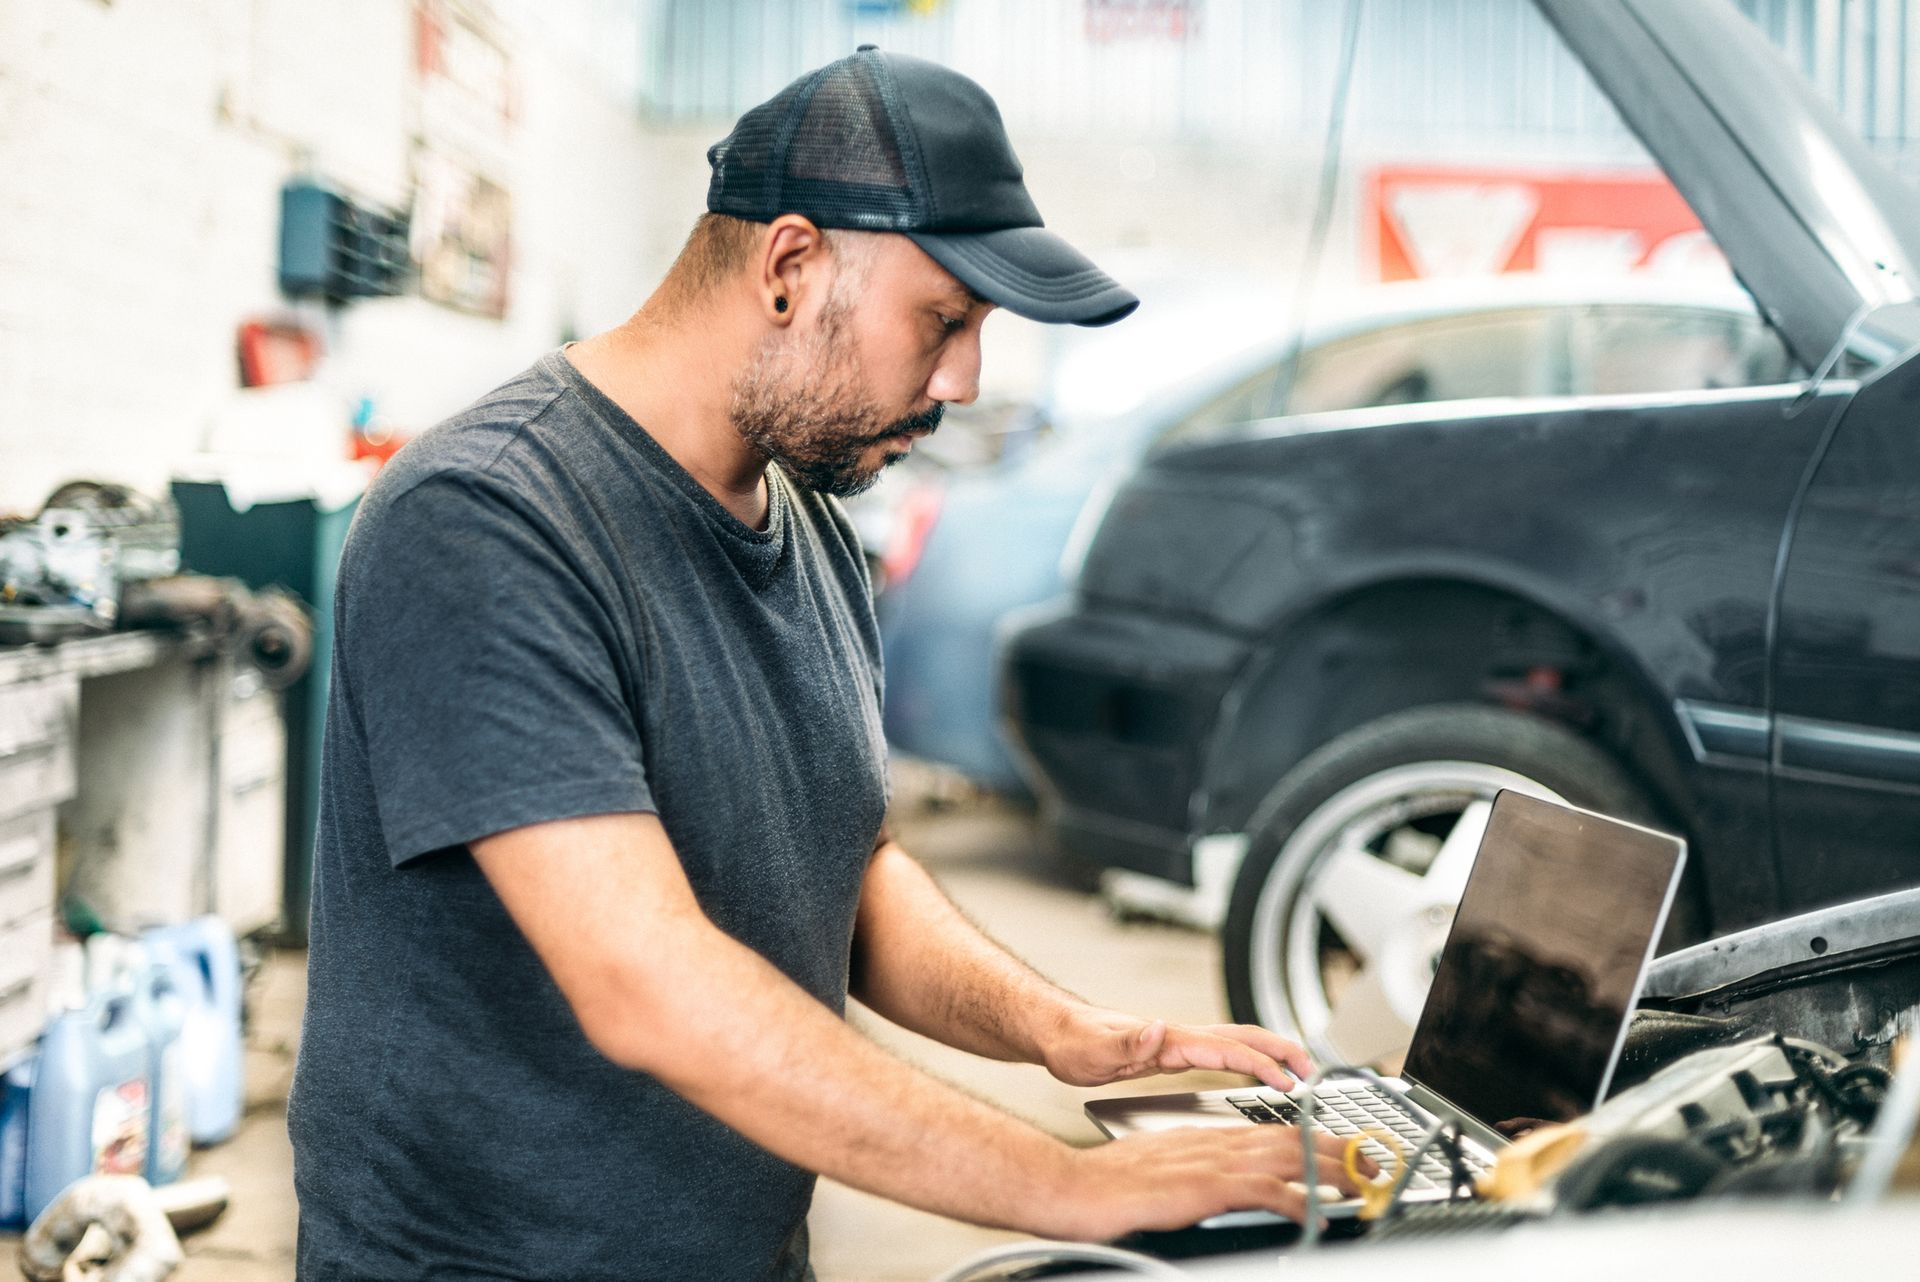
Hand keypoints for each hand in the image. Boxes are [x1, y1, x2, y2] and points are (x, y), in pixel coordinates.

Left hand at [1042, 1007, 1311, 1091]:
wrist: (1054, 1032)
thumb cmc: (1070, 1043)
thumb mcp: (1092, 1050)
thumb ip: (1125, 1042)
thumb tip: (1157, 1030)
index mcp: (1168, 1039)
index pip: (1226, 1050)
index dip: (1260, 1065)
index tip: (1288, 1082)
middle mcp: (1177, 1036)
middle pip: (1242, 1037)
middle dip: (1280, 1050)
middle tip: (1313, 1070)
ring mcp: (1176, 1042)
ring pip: (1234, 1042)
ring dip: (1269, 1051)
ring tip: (1297, 1071)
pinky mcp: (1169, 1051)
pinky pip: (1219, 1053)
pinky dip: (1246, 1059)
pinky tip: (1251, 1073)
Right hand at [1044, 1125, 1373, 1238]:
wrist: (1071, 1186)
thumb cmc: (1108, 1187)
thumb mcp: (1162, 1174)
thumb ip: (1197, 1176)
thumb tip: (1222, 1190)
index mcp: (1206, 1138)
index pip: (1272, 1132)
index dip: (1314, 1139)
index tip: (1343, 1151)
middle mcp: (1215, 1142)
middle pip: (1290, 1138)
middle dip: (1337, 1150)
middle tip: (1372, 1164)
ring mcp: (1211, 1162)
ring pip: (1287, 1156)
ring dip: (1331, 1169)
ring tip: (1364, 1182)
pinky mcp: (1205, 1186)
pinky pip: (1264, 1188)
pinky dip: (1297, 1198)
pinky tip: (1317, 1210)